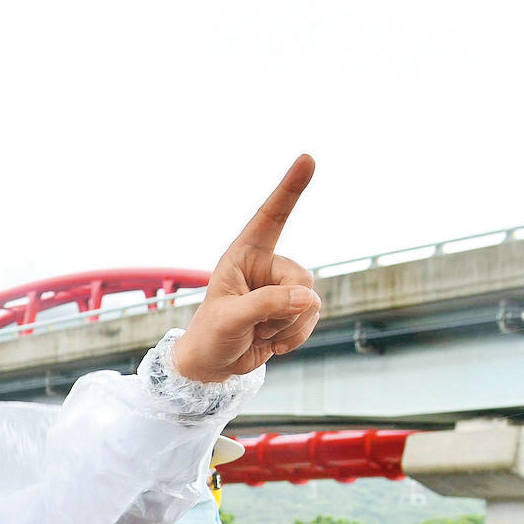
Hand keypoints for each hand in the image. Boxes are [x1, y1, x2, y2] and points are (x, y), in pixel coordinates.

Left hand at [173, 155, 321, 381]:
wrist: (212, 365)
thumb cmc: (210, 336)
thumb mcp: (231, 319)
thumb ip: (267, 304)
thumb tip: (308, 298)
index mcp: (244, 255)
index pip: (271, 217)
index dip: (290, 188)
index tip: (307, 158)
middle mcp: (265, 266)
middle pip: (302, 279)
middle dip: (285, 309)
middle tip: (255, 324)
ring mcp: (281, 288)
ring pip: (311, 302)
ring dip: (288, 326)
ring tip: (259, 331)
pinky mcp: (292, 310)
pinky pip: (312, 318)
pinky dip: (295, 336)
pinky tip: (271, 342)